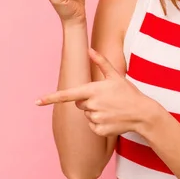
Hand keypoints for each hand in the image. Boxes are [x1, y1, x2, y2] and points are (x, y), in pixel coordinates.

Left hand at [36, 48, 156, 136]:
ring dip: (94, 112)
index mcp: (93, 90)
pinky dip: (99, 123)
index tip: (37, 101)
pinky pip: (92, 126)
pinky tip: (111, 118)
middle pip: (78, 103)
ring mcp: (96, 118)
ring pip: (86, 115)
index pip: (67, 94)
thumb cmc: (128, 92)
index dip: (50, 98)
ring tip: (110, 108)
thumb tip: (89, 49)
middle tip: (104, 99)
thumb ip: (101, 62)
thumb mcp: (115, 75)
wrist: (142, 113)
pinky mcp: (100, 130)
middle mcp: (92, 105)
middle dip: (87, 101)